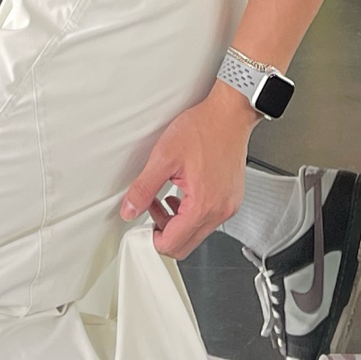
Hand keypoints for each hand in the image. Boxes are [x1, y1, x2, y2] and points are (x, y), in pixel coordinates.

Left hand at [119, 79, 258, 258]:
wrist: (229, 115)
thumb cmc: (204, 129)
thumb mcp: (163, 158)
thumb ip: (143, 189)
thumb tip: (129, 210)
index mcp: (203, 205)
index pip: (173, 244)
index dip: (151, 239)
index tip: (140, 226)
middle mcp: (220, 211)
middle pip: (185, 245)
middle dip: (163, 232)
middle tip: (150, 210)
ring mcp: (228, 206)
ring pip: (196, 233)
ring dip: (175, 222)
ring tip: (163, 198)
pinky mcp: (231, 199)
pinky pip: (208, 219)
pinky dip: (190, 213)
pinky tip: (180, 194)